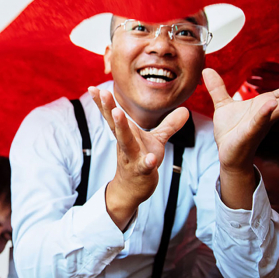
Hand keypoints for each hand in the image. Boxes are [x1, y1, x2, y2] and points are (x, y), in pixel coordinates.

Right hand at [89, 87, 188, 227]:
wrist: (132, 190)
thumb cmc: (141, 161)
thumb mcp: (155, 142)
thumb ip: (168, 126)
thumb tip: (185, 110)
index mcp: (126, 135)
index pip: (113, 116)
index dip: (103, 103)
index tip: (93, 87)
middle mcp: (125, 144)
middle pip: (116, 125)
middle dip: (108, 108)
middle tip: (102, 93)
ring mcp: (132, 158)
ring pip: (126, 142)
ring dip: (121, 127)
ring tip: (117, 112)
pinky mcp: (142, 172)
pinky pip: (144, 166)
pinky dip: (147, 162)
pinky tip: (150, 158)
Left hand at [203, 67, 278, 170]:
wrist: (226, 155)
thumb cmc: (230, 132)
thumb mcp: (223, 105)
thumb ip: (218, 88)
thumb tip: (208, 70)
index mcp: (267, 103)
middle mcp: (270, 112)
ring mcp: (262, 122)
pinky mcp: (250, 133)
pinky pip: (258, 121)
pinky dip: (265, 112)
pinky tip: (272, 104)